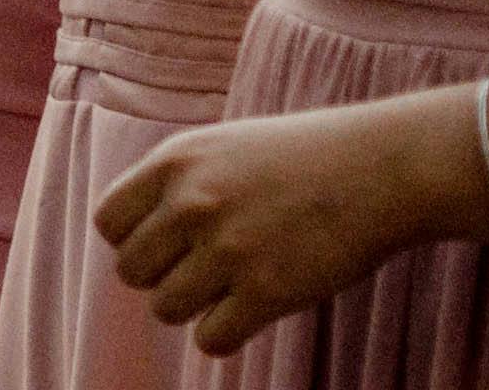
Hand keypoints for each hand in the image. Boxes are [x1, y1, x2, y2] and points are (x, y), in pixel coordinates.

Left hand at [98, 91, 472, 352]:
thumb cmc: (300, 159)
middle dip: (161, 278)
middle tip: (201, 271)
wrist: (380, 169)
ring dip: (191, 309)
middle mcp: (192, 205)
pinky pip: (211, 339)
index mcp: (173, 163)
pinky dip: (223, 336)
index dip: (132, 241)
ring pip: (166, 309)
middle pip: (131, 271)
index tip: (166, 246)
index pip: (108, 223)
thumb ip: (175, 186)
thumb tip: (135, 237)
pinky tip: (246, 315)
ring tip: (226, 290)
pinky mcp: (269, 292)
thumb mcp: (220, 149)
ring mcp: (229, 249)